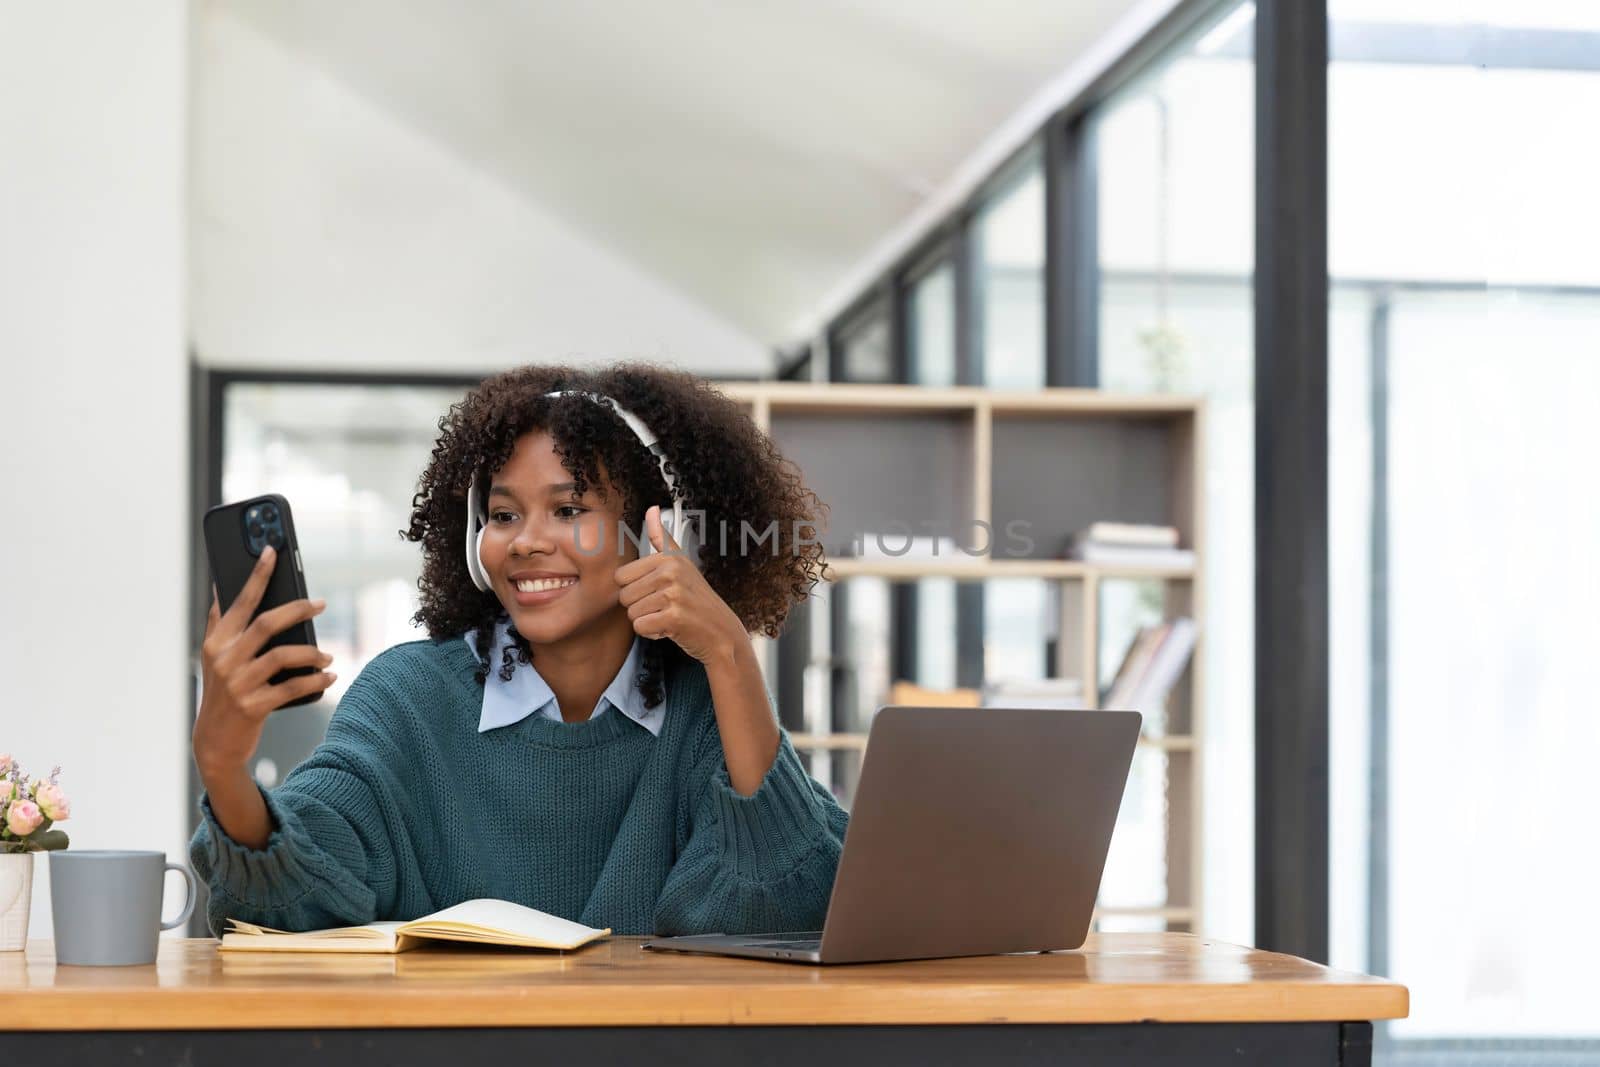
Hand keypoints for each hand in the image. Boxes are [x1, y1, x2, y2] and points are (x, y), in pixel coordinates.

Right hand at [192, 545, 334, 779]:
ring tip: (328, 656)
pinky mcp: (253, 706)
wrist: (215, 742)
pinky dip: (315, 681)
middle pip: (266, 623)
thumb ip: (219, 622)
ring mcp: (238, 684)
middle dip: (297, 609)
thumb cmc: (222, 692)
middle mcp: (224, 659)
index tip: (272, 550)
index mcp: (216, 641)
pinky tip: (329, 677)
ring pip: (282, 656)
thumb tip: (220, 586)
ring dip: (311, 653)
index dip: (257, 575)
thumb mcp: (214, 657)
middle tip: (321, 605)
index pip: (239, 601)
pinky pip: (292, 687)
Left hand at [615, 506, 745, 664]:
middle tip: (664, 607)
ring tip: (668, 616)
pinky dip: (652, 633)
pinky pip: (641, 627)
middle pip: (624, 596)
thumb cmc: (698, 600)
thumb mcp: (682, 563)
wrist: (722, 632)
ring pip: (632, 613)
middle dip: (640, 607)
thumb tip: (651, 509)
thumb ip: (662, 538)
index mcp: (669, 558)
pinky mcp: (674, 618)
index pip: (621, 576)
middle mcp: (671, 572)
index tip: (656, 592)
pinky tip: (669, 628)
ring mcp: (674, 594)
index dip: (635, 589)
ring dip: (647, 621)